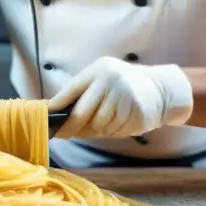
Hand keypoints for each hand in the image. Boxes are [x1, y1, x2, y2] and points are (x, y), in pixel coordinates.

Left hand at [48, 58, 193, 139]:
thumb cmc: (120, 87)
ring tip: (105, 122)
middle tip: (64, 134)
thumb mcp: (100, 82)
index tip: (47, 121)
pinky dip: (113, 131)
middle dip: (71, 127)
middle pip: (81, 114)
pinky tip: (119, 123)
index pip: (70, 92)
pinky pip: (115, 131)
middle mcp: (110, 80)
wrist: (158, 88)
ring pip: (99, 125)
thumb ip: (81, 96)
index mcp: (97, 71)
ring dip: (97, 130)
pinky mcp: (136, 110)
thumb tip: (56, 118)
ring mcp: (124, 95)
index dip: (56, 109)